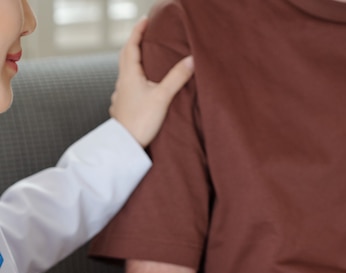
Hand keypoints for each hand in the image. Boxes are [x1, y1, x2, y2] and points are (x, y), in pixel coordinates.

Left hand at [110, 17, 193, 146]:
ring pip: (125, 73)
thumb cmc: (142, 121)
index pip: (132, 45)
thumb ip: (177, 77)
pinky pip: (126, 89)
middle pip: (126, 57)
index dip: (138, 31)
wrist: (126, 146)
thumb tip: (191, 60)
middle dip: (134, 43)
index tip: (145, 20)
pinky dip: (133, 81)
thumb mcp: (162, 97)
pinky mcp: (121, 109)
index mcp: (129, 75)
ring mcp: (120, 97)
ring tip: (144, 60)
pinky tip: (139, 88)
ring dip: (133, 63)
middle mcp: (122, 83)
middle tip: (144, 35)